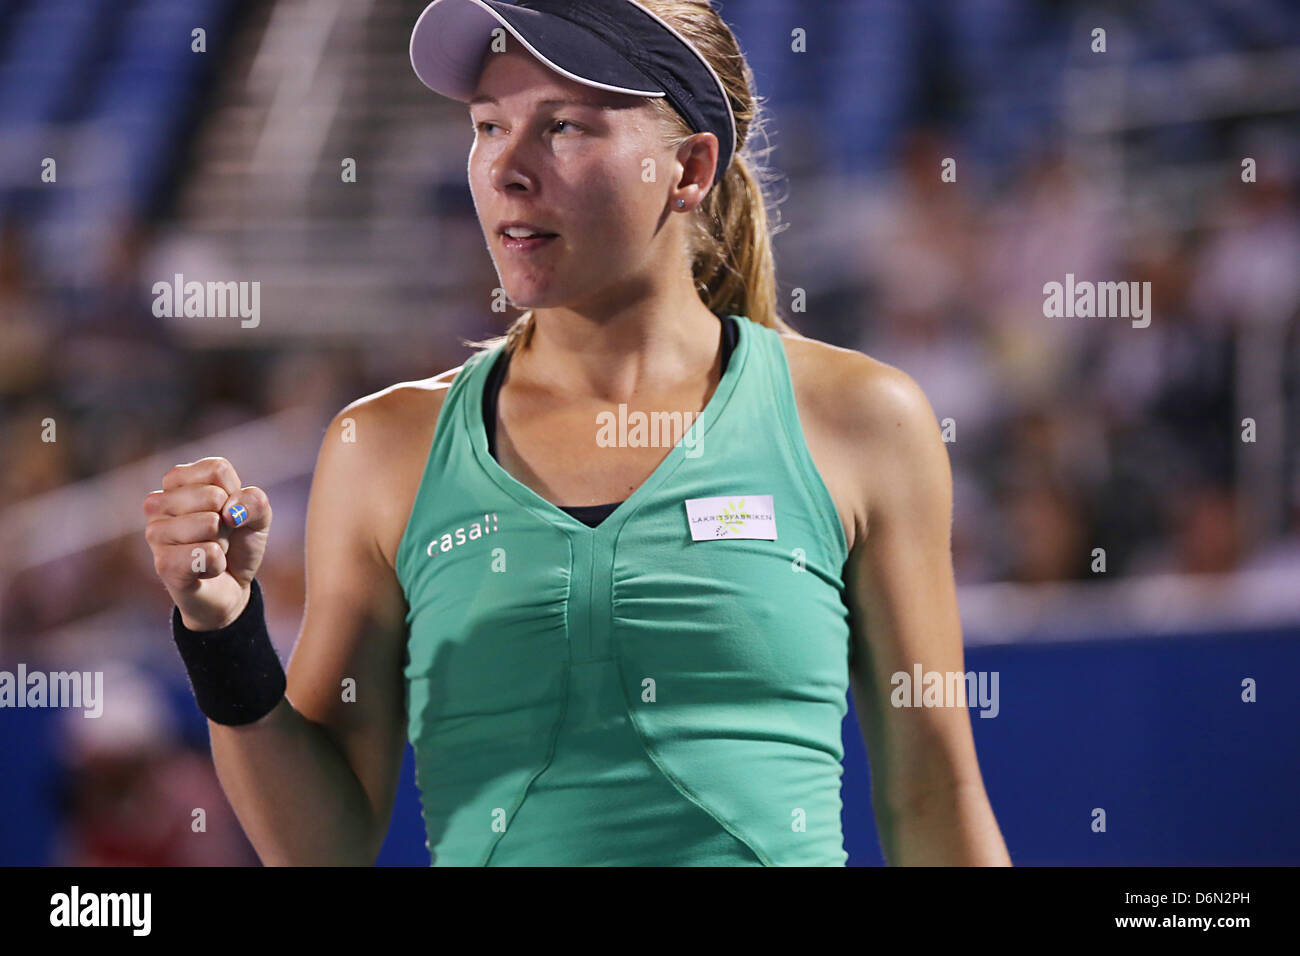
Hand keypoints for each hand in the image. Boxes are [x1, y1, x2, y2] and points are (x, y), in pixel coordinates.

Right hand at [143, 456, 272, 630]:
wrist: (232, 588)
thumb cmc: (238, 543)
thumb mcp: (258, 516)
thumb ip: (254, 501)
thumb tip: (230, 511)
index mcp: (178, 480)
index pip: (217, 469)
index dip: (235, 493)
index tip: (228, 510)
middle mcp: (158, 502)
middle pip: (213, 495)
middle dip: (229, 521)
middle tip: (219, 536)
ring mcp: (155, 533)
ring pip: (209, 524)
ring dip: (223, 543)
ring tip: (212, 551)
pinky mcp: (163, 564)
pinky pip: (207, 554)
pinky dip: (219, 564)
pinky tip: (206, 570)